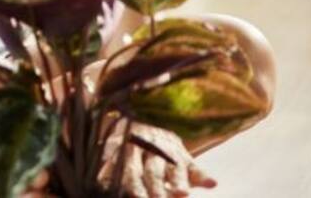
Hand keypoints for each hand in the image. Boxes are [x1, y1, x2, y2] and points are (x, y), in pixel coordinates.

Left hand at [98, 121, 216, 197]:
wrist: (140, 119)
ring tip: (182, 194)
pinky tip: (212, 183)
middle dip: (156, 189)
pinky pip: (194, 164)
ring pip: (174, 166)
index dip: (134, 185)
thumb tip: (98, 184)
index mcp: (127, 148)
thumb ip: (108, 169)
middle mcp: (147, 147)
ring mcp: (166, 148)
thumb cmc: (124, 146)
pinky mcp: (183, 152)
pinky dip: (203, 175)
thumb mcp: (113, 152)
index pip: (131, 170)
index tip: (137, 197)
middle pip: (153, 171)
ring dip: (179, 181)